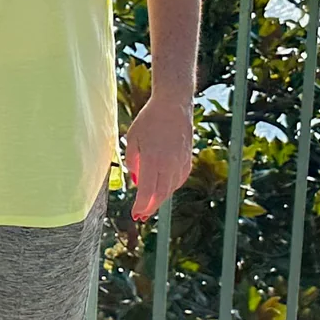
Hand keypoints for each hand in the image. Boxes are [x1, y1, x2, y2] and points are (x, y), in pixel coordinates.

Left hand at [122, 89, 194, 220]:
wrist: (174, 105)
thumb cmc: (149, 119)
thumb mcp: (132, 138)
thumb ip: (132, 160)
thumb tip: (135, 179)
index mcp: (152, 159)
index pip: (146, 191)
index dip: (141, 206)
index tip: (135, 214)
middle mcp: (168, 164)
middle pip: (160, 194)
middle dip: (150, 207)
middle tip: (141, 215)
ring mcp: (180, 162)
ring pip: (171, 188)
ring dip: (160, 198)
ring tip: (150, 204)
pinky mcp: (187, 159)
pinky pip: (179, 179)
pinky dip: (171, 187)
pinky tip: (164, 188)